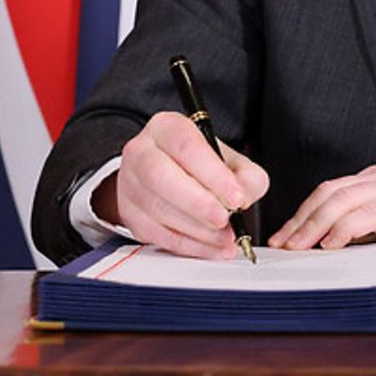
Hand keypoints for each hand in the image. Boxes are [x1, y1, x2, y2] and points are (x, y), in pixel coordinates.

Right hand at [98, 111, 269, 258]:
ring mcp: (130, 183)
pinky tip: (210, 247)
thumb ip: (246, 176)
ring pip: (158, 209)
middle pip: (161, 176)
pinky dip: (188, 245)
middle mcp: (142, 151)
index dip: (213, 175)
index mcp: (167, 128)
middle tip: (225, 219)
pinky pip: (156, 234)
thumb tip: (243, 197)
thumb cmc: (200, 165)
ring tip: (225, 238)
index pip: (187, 146)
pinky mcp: (128, 213)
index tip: (236, 197)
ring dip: (196, 230)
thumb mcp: (231, 161)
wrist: (169, 174)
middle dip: (198, 203)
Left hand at [269, 165, 375, 249]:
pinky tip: (331, 244)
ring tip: (299, 248)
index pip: (329, 190)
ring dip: (314, 226)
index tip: (285, 234)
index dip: (303, 212)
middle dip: (300, 219)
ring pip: (341, 201)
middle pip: (328, 192)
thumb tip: (332, 243)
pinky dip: (343, 229)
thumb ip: (368, 224)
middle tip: (282, 244)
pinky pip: (366, 215)